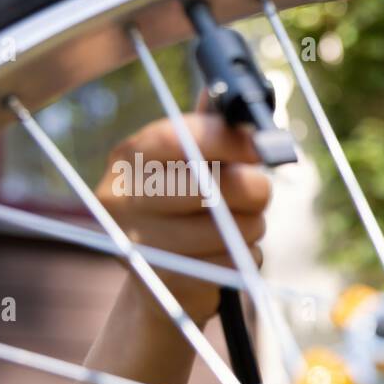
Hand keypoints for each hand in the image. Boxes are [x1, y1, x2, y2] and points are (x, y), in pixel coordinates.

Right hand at [96, 93, 271, 326]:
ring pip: (234, 228)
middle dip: (254, 190)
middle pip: (215, 186)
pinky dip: (246, 259)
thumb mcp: (187, 166)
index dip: (228, 139)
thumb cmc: (181, 211)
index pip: (178, 137)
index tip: (260, 146)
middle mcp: (123, 198)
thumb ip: (210, 132)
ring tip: (235, 228)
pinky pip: (235, 262)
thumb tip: (234, 98)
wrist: (161, 285)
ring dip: (252, 228)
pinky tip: (225, 256)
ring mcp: (141, 243)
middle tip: (258, 193)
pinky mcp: (168, 280)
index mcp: (129, 159)